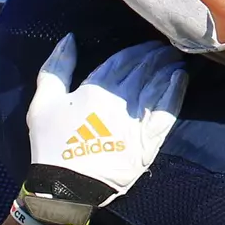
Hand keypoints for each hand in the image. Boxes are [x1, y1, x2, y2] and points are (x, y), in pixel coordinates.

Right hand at [24, 36, 185, 209]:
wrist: (66, 186)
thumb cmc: (51, 143)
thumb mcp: (43, 102)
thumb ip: (57, 67)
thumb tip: (70, 39)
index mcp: (96, 88)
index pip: (123, 60)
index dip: (137, 50)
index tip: (147, 44)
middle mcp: (120, 101)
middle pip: (143, 70)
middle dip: (156, 56)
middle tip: (165, 47)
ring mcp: (137, 122)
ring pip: (157, 87)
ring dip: (167, 69)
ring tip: (175, 59)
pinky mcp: (148, 142)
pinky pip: (167, 113)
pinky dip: (175, 93)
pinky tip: (181, 79)